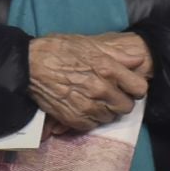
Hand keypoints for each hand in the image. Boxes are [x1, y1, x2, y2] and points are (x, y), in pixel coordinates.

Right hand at [29, 33, 151, 134]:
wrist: (30, 65)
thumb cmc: (59, 50)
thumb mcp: (90, 44)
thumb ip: (117, 54)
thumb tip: (138, 60)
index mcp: (107, 69)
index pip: (139, 89)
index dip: (134, 87)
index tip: (128, 85)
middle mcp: (101, 90)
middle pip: (127, 106)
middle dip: (121, 100)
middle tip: (111, 93)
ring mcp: (88, 106)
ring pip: (111, 117)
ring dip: (106, 110)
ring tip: (95, 99)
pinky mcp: (75, 119)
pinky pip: (94, 125)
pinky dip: (91, 118)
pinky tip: (84, 106)